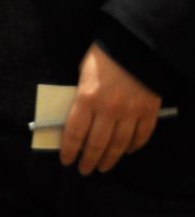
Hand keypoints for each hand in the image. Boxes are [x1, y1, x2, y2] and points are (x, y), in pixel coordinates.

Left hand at [61, 44, 161, 173]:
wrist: (137, 45)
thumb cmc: (104, 57)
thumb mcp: (83, 74)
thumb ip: (80, 97)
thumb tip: (77, 119)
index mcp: (87, 99)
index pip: (74, 133)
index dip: (70, 150)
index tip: (67, 161)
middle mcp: (108, 110)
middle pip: (97, 143)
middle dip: (89, 160)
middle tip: (85, 170)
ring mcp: (131, 112)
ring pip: (119, 144)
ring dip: (111, 159)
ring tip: (104, 167)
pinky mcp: (149, 111)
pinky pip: (142, 135)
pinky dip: (134, 146)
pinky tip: (127, 151)